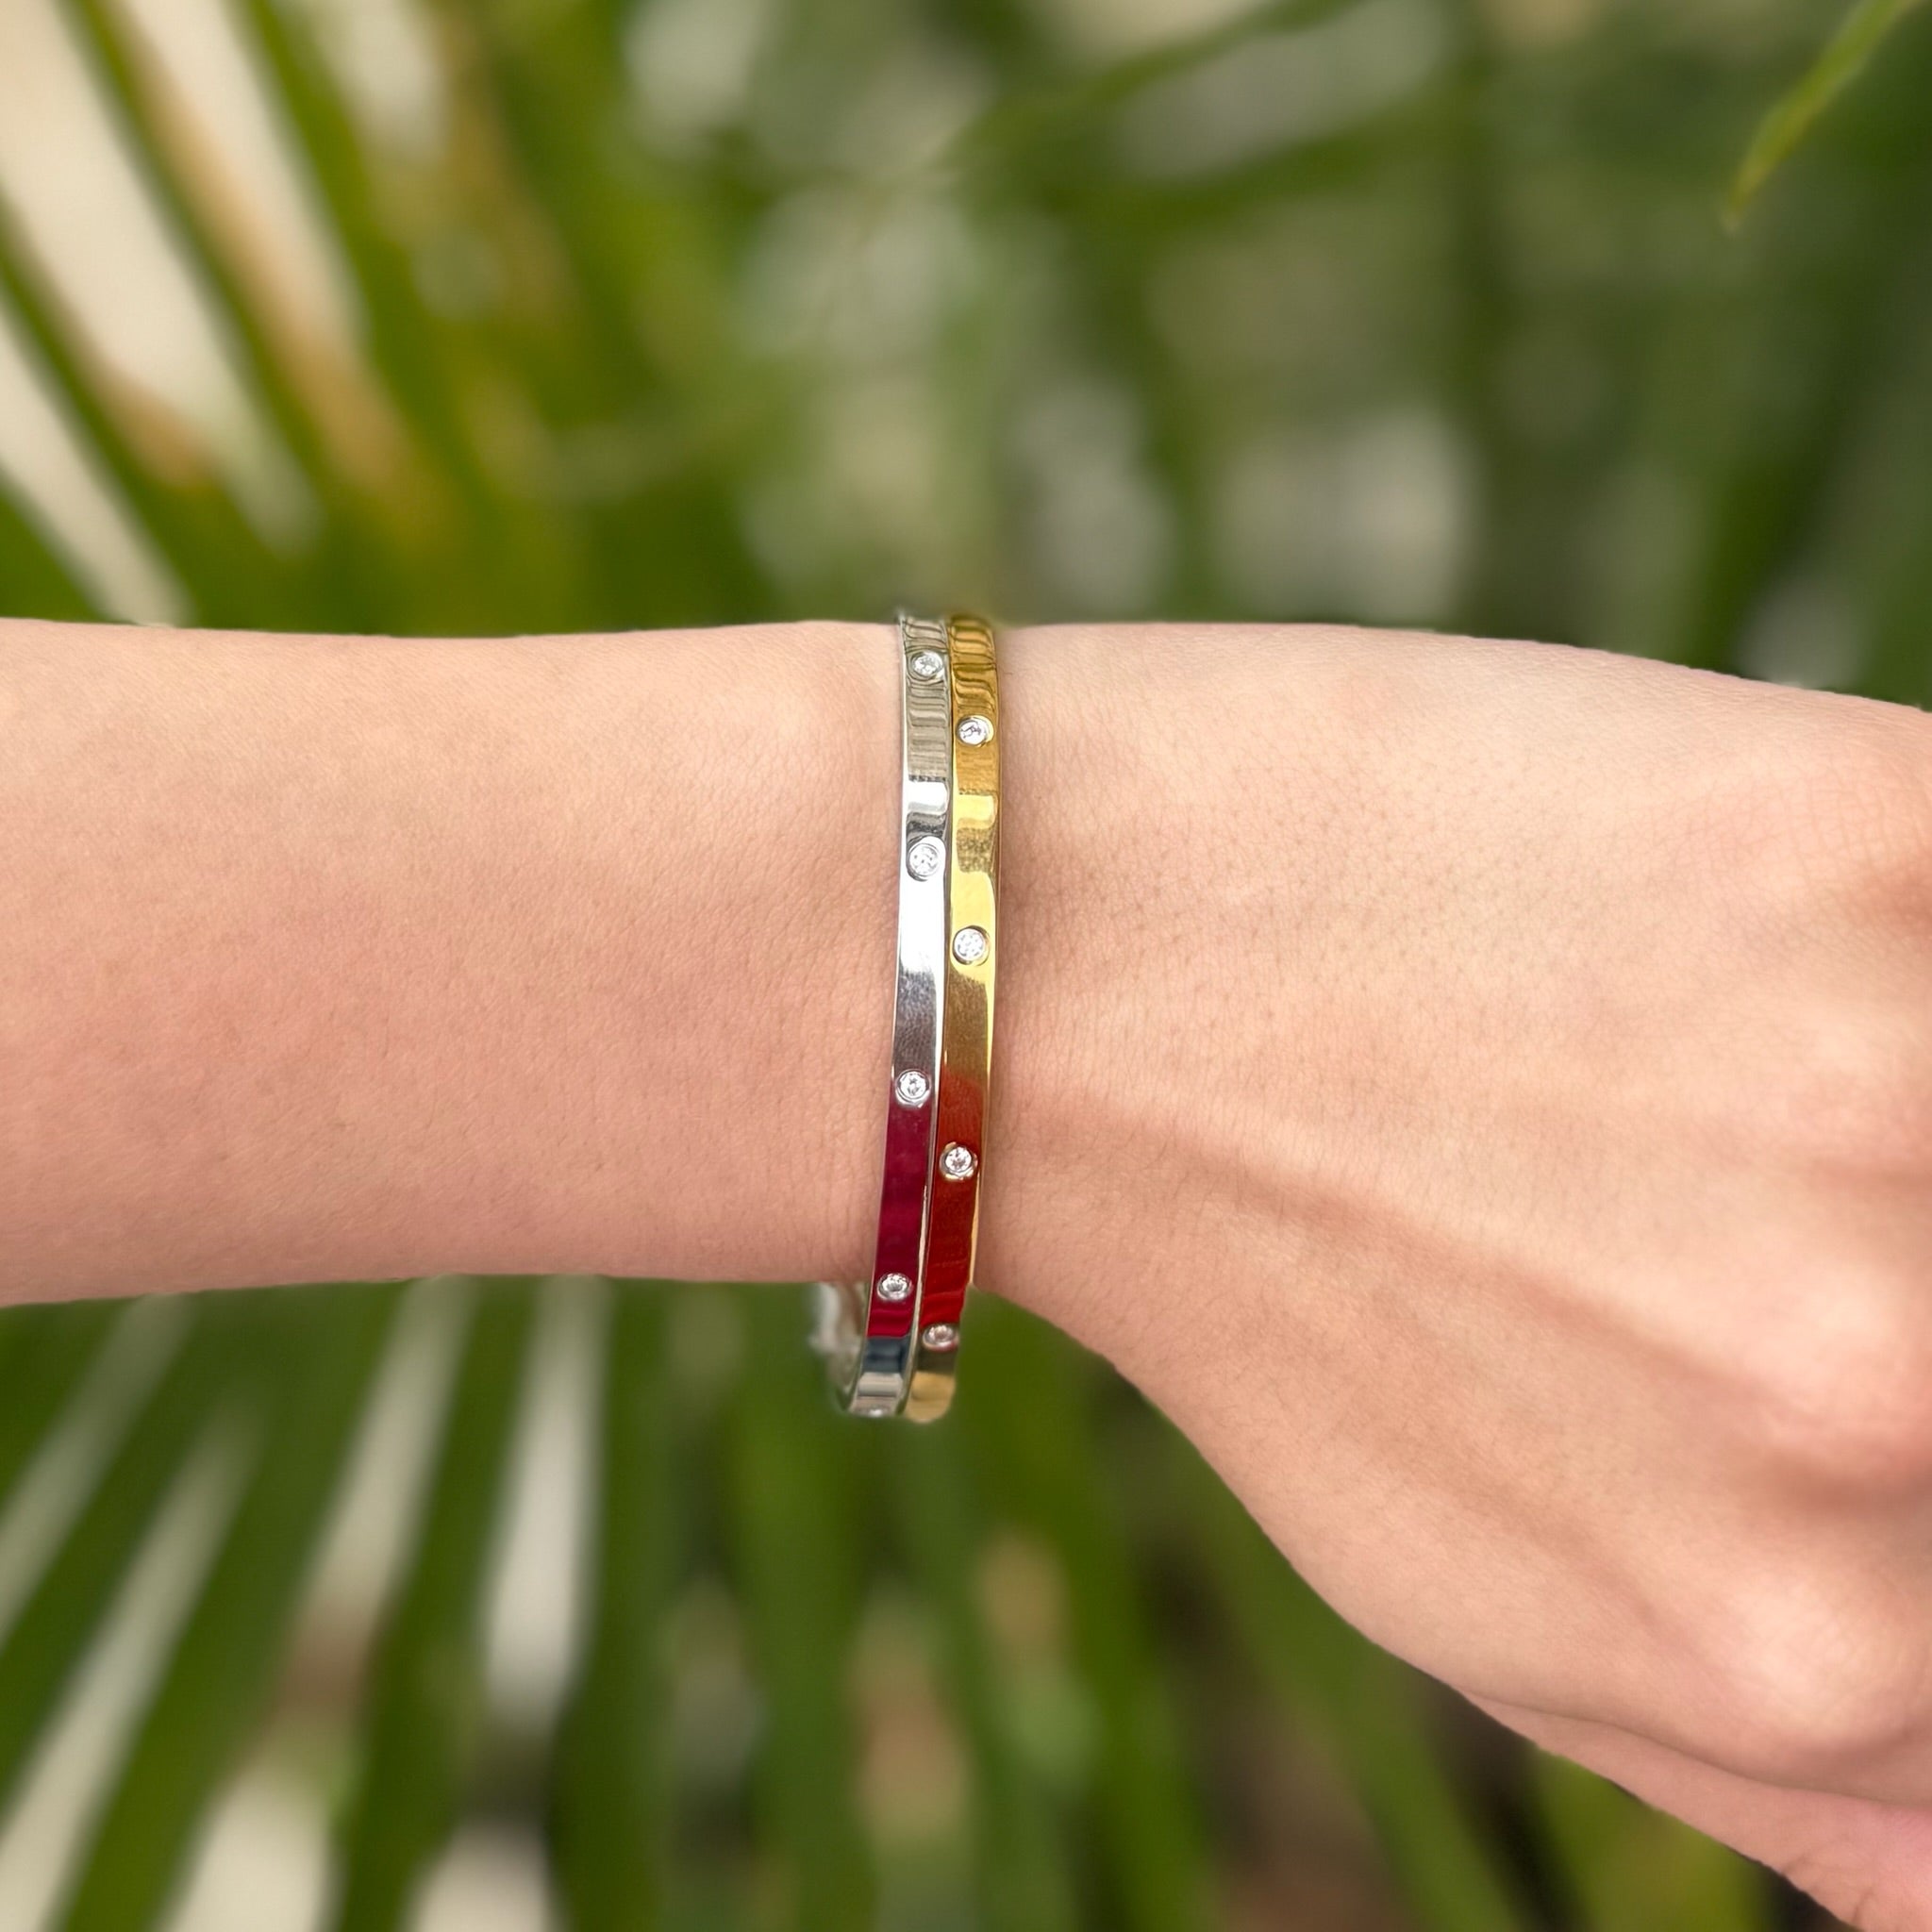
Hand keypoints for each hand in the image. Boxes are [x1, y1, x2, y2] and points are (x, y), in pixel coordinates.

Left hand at [984, 623, 1931, 1927]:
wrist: (1072, 979)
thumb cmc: (1264, 1282)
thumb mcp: (1487, 1598)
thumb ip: (1788, 1765)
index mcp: (1798, 1640)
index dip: (1906, 1450)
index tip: (1827, 1357)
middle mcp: (1876, 1396)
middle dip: (1888, 1271)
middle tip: (1718, 1205)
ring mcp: (1892, 1100)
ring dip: (1896, 1087)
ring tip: (1714, 1053)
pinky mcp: (1869, 842)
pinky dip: (1903, 929)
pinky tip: (1753, 930)